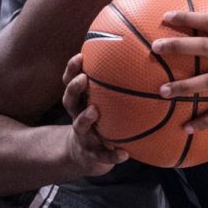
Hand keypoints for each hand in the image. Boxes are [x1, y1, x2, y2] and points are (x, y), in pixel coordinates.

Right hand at [62, 54, 127, 176]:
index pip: (71, 81)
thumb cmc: (99, 118)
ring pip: (79, 125)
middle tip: (83, 78)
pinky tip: (124, 154)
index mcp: (81, 100)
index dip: (72, 69)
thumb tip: (138, 52)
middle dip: (74, 88)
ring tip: (94, 111)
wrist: (87, 154)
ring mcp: (83, 134)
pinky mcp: (93, 154)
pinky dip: (111, 155)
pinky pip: (101, 156)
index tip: (80, 56)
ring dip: (85, 118)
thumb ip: (113, 82)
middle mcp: (78, 114)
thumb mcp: (101, 100)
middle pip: (69, 99)